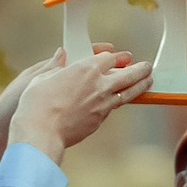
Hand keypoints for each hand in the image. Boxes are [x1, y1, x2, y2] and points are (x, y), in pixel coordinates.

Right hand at [12, 46, 149, 155]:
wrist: (41, 132)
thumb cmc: (36, 104)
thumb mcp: (41, 78)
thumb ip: (56, 66)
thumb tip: (61, 54)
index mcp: (85, 68)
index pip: (108, 58)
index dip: (115, 57)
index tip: (121, 57)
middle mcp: (99, 84)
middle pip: (128, 73)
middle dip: (140, 68)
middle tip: (148, 67)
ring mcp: (103, 103)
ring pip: (128, 92)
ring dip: (141, 85)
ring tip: (149, 80)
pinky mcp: (100, 119)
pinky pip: (115, 106)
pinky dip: (122, 101)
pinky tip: (124, 99)